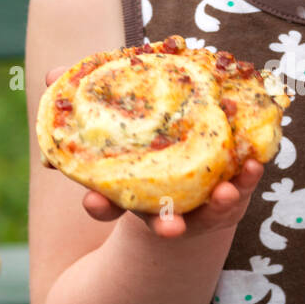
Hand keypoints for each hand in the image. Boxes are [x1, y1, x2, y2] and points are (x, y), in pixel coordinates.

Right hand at [41, 65, 264, 239]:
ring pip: (209, 210)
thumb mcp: (116, 115)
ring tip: (225, 191)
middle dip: (165, 225)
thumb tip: (50, 75)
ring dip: (218, 202)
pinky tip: (254, 163)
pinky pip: (242, 184)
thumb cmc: (146, 135)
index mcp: (131, 190)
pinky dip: (247, 175)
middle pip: (161, 221)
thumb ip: (85, 97)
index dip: (99, 205)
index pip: (107, 205)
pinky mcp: (232, 188)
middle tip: (169, 228)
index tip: (93, 201)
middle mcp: (165, 202)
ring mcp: (200, 200)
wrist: (193, 151)